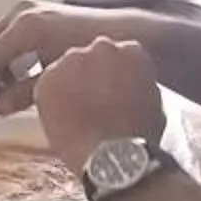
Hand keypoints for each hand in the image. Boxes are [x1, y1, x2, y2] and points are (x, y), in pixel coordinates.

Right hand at [0, 0, 141, 114]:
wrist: (131, 36)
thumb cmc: (96, 60)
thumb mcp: (57, 81)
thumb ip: (24, 94)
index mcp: (24, 27)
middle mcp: (21, 13)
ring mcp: (28, 10)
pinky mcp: (37, 15)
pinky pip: (8, 39)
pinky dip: (4, 62)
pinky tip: (11, 83)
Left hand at [32, 37, 166, 163]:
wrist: (113, 154)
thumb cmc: (139, 135)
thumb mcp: (152, 101)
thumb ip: (136, 82)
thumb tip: (128, 85)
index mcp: (131, 51)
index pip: (118, 54)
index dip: (113, 75)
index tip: (112, 90)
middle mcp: (102, 47)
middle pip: (91, 57)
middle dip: (90, 75)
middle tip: (92, 102)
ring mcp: (73, 59)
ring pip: (68, 68)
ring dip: (70, 84)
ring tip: (77, 113)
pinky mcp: (50, 76)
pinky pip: (48, 84)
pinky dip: (52, 98)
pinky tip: (63, 118)